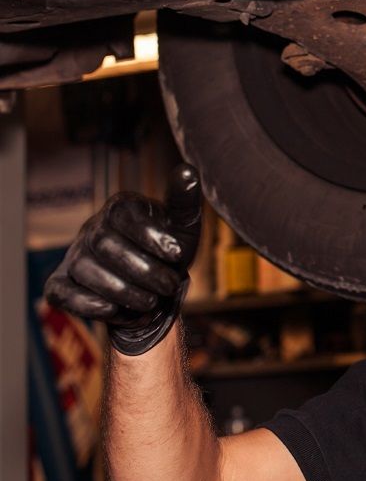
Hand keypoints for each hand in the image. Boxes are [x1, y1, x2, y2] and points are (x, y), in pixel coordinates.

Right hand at [44, 164, 202, 355]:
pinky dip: (88, 304)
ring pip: (86, 271)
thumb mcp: (184, 228)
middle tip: (170, 285)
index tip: (178, 255)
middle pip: (106, 245)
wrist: (155, 291)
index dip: (151, 236)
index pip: (124, 215)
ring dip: (123, 291)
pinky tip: (115, 310)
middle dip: (143, 270)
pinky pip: (63, 293)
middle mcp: (93, 228)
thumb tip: (188, 170)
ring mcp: (76, 256)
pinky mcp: (63, 284)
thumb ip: (184, 201)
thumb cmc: (169, 254)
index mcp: (120, 208)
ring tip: (151, 300)